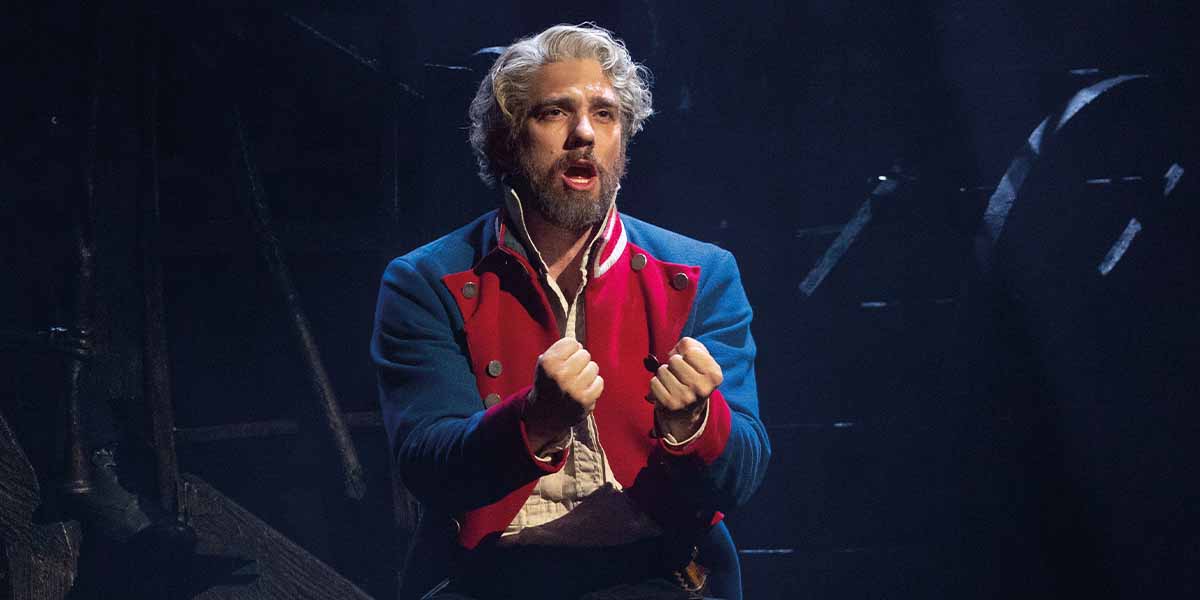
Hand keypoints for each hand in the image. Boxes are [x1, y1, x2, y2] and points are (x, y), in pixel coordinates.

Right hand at [523, 337, 603, 452]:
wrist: (544, 415)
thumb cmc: (549, 382)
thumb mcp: (546, 363)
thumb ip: (561, 348)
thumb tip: (574, 328)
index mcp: (548, 362)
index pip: (572, 343)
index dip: (570, 350)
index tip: (566, 358)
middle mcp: (560, 375)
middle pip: (584, 354)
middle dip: (580, 361)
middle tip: (572, 371)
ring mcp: (573, 388)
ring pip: (594, 367)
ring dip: (587, 373)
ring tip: (577, 381)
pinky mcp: (585, 400)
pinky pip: (599, 382)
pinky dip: (594, 385)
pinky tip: (583, 390)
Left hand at [648, 337, 722, 441]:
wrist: (688, 408)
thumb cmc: (693, 374)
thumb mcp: (699, 357)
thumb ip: (689, 345)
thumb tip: (674, 351)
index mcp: (714, 375)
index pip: (690, 351)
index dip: (686, 354)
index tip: (691, 364)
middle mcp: (703, 389)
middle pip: (674, 360)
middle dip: (674, 363)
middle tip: (680, 374)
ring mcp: (687, 398)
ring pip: (662, 370)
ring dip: (665, 373)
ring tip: (673, 382)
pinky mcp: (671, 405)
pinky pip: (654, 383)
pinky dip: (657, 383)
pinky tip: (666, 390)